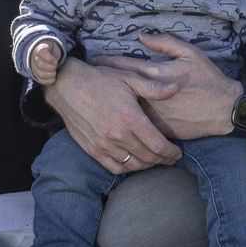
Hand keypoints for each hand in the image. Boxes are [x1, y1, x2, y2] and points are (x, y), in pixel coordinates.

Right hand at [30, 39, 63, 84]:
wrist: (48, 55)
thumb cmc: (52, 50)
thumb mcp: (53, 46)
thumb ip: (54, 49)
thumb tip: (54, 60)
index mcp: (39, 49)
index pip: (42, 53)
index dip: (50, 59)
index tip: (55, 61)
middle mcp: (34, 58)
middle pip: (41, 65)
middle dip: (51, 67)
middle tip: (56, 66)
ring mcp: (34, 67)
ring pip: (40, 74)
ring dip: (50, 74)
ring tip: (54, 71)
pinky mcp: (36, 75)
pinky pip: (40, 80)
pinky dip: (49, 80)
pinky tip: (53, 77)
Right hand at [44, 57, 180, 173]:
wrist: (68, 86)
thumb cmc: (100, 79)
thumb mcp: (129, 78)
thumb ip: (153, 87)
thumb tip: (176, 88)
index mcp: (130, 118)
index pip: (158, 145)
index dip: (171, 152)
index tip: (177, 152)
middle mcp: (118, 135)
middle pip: (148, 158)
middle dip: (163, 160)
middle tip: (170, 158)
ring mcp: (104, 145)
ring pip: (133, 165)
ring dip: (147, 165)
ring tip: (154, 160)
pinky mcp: (92, 149)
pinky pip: (114, 168)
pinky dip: (127, 168)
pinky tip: (133, 162)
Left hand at [97, 32, 241, 140]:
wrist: (225, 109)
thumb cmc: (208, 79)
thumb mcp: (190, 53)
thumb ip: (165, 43)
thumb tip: (142, 36)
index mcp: (157, 74)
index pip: (125, 66)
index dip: (108, 63)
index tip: (94, 62)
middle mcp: (151, 95)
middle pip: (120, 88)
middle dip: (104, 83)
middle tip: (87, 80)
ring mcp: (155, 114)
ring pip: (127, 108)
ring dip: (112, 104)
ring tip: (96, 100)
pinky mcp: (160, 130)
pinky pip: (139, 126)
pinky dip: (127, 121)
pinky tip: (116, 119)